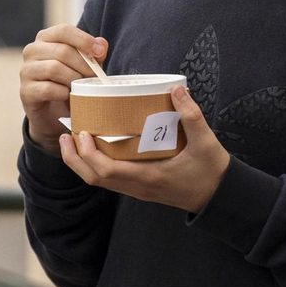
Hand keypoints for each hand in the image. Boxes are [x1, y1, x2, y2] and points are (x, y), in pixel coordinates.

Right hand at [20, 25, 107, 155]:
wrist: (53, 113)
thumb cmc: (69, 83)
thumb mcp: (84, 66)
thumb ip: (93, 54)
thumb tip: (102, 44)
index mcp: (46, 38)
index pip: (64, 31)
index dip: (84, 40)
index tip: (100, 52)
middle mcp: (32, 50)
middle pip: (62, 51)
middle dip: (83, 65)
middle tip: (95, 78)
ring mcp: (26, 71)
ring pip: (54, 68)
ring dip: (74, 80)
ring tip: (82, 88)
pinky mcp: (25, 91)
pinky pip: (48, 89)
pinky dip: (63, 93)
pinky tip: (68, 97)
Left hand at [58, 86, 229, 213]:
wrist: (219, 197)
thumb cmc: (212, 171)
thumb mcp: (206, 143)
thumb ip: (192, 116)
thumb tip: (177, 89)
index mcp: (148, 178)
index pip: (106, 172)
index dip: (88, 155)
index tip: (82, 134)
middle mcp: (137, 187)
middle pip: (94, 178)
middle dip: (75, 159)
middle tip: (66, 135)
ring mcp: (137, 190)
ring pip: (99, 181)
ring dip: (82, 162)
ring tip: (74, 139)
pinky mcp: (140, 188)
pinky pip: (109, 180)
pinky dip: (95, 165)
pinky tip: (95, 148)